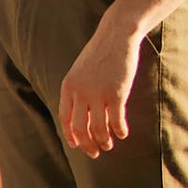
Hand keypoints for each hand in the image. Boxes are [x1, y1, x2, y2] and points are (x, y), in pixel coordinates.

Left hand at [57, 16, 143, 158]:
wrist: (116, 34)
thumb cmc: (100, 53)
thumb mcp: (82, 71)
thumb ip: (78, 91)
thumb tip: (84, 118)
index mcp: (68, 86)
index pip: (65, 119)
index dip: (71, 137)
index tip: (78, 145)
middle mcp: (80, 92)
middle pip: (80, 129)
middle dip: (87, 145)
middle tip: (95, 153)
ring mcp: (98, 94)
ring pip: (98, 129)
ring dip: (104, 141)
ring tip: (109, 144)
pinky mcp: (116, 94)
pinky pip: (116, 121)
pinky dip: (119, 131)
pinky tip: (123, 134)